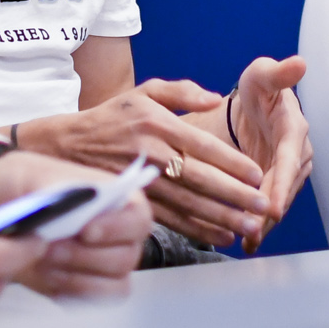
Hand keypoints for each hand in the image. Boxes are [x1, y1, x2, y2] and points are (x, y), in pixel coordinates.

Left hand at [0, 150, 150, 297]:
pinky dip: (69, 292)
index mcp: (120, 200)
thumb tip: (69, 205)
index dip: (117, 228)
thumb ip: (58, 190)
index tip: (85, 231)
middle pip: (125, 258)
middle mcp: (122, 235)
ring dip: (75, 277)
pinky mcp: (88, 287)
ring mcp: (107, 264)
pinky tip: (45, 278)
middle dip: (84, 256)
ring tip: (41, 261)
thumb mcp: (37, 176)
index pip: (138, 219)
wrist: (1, 208)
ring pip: (113, 285)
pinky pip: (93, 301)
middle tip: (49, 248)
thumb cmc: (28, 185)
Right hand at [15, 81, 269, 248]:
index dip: (233, 163)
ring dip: (222, 218)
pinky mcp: (135, 201)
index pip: (204, 146)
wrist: (66, 146)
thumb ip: (182, 91)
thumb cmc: (110, 118)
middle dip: (236, 196)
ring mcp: (143, 181)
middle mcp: (152, 153)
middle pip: (201, 179)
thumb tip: (215, 98)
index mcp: (158, 124)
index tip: (257, 174)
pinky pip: (172, 219)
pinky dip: (198, 230)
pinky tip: (220, 236)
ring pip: (190, 204)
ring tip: (250, 227)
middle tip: (263, 207)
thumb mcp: (143, 92)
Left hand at [220, 55, 311, 250]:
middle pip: (284, 186)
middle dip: (270, 210)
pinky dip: (260, 223)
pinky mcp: (276, 182)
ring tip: (248, 240)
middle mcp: (296, 154)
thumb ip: (278, 72)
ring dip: (264, 221)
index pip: (290, 159)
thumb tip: (300, 63)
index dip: (282, 183)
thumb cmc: (258, 87)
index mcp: (293, 128)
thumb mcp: (262, 75)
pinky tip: (248, 243)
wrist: (253, 104)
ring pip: (278, 199)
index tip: (274, 206)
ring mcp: (287, 171)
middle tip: (254, 230)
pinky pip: (270, 204)